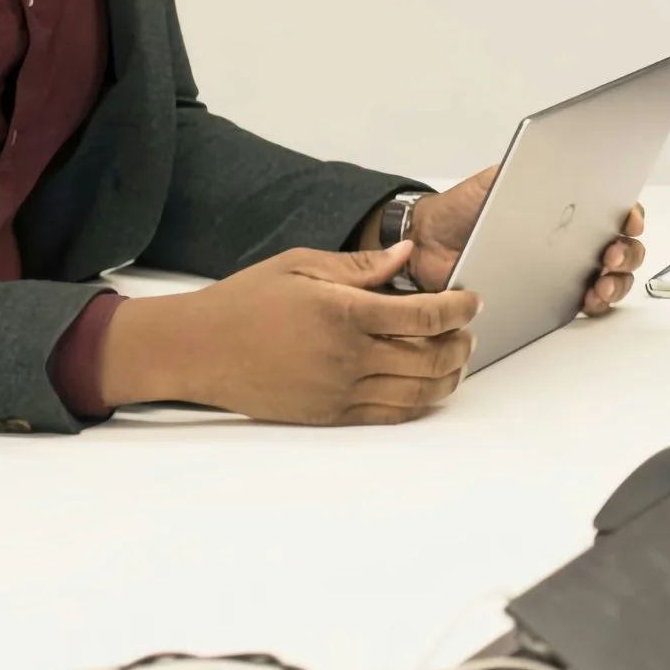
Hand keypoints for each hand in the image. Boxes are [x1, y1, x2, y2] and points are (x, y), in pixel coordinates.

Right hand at [99, 243, 479, 423]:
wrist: (196, 350)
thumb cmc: (245, 301)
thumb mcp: (301, 265)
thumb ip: (361, 265)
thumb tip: (407, 255)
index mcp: (343, 313)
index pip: (424, 316)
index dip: (459, 307)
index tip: (472, 299)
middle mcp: (346, 357)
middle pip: (430, 358)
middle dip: (462, 343)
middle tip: (469, 328)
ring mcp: (338, 390)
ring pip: (417, 392)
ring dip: (448, 376)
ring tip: (457, 357)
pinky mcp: (329, 414)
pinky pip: (389, 414)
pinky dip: (418, 402)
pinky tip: (428, 387)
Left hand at [406, 165, 645, 313]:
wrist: (429, 243)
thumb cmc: (463, 208)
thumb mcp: (494, 180)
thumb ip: (524, 172)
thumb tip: (554, 171)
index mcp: (568, 206)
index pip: (614, 208)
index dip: (631, 214)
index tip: (629, 221)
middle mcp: (575, 238)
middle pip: (624, 245)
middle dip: (629, 252)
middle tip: (611, 255)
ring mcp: (567, 269)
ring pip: (614, 277)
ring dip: (619, 281)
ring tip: (602, 283)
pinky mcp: (552, 297)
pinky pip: (588, 304)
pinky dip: (598, 303)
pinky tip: (591, 300)